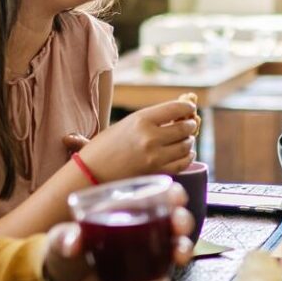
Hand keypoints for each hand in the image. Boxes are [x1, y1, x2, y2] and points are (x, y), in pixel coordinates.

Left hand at [43, 185, 195, 280]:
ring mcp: (147, 253)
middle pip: (172, 219)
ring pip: (175, 246)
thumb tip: (72, 242)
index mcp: (125, 210)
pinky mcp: (146, 277)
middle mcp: (143, 228)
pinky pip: (162, 279)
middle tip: (179, 226)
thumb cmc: (65, 251)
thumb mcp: (61, 241)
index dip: (171, 194)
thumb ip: (65, 238)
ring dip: (183, 249)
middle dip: (183, 220)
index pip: (154, 195)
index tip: (177, 197)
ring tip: (179, 257)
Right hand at [69, 99, 197, 180]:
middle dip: (190, 125)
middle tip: (189, 125)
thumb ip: (151, 119)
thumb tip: (178, 114)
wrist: (91, 171)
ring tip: (185, 139)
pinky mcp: (157, 172)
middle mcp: (151, 137)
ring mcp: (155, 156)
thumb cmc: (105, 146)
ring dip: (189, 141)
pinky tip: (185, 153)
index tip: (190, 109)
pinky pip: (183, 163)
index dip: (187, 108)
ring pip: (186, 145)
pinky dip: (188, 157)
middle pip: (185, 128)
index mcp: (142, 119)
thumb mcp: (126, 124)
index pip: (176, 108)